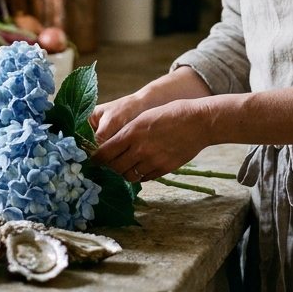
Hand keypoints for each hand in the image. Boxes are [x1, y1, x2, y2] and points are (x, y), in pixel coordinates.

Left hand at [91, 99, 210, 182]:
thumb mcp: (144, 117)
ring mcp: (153, 160)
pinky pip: (145, 178)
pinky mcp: (164, 169)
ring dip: (125, 172)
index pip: (105, 152)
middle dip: (110, 166)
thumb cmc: (171, 114)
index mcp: (132, 132)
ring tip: (128, 164)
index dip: (96, 158)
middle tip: (111, 162)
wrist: (198, 122)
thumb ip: (129, 132)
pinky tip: (143, 166)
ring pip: (129, 175)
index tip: (94, 160)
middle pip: (115, 166)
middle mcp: (140, 148)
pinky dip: (140, 174)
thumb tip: (112, 145)